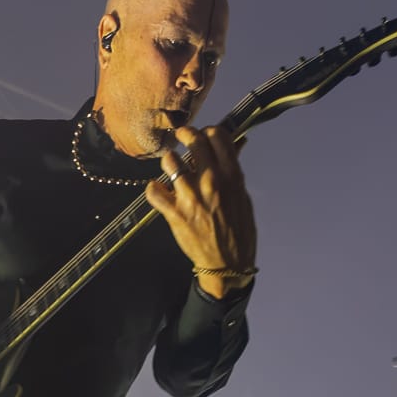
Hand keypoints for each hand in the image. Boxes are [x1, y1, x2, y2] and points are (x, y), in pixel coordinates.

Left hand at [144, 125, 256, 298]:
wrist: (227, 264)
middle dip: (185, 135)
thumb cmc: (238, 232)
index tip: (203, 135)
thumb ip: (233, 171)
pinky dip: (153, 189)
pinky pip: (153, 191)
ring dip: (169, 161)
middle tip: (182, 138)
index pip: (218, 135)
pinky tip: (159, 191)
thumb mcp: (242, 197)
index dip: (208, 131)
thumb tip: (234, 147)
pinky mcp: (174, 213)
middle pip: (193, 140)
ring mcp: (190, 196)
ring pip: (170, 160)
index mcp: (231, 176)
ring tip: (171, 168)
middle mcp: (211, 181)